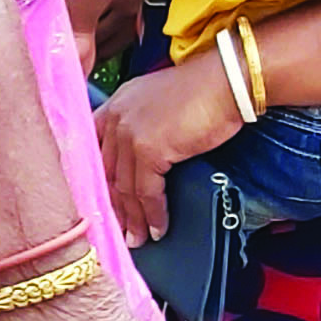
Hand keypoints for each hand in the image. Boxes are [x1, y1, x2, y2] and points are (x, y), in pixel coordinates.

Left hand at [95, 59, 239, 241]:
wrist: (226, 82)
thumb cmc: (203, 91)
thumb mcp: (159, 102)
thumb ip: (141, 123)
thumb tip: (142, 158)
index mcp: (116, 105)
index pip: (93, 149)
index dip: (97, 180)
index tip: (102, 204)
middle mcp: (116, 118)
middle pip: (106, 172)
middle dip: (113, 206)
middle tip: (119, 230)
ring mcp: (129, 134)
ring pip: (124, 187)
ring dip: (133, 217)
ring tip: (137, 238)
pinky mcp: (148, 150)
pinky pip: (146, 192)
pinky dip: (153, 214)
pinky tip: (157, 228)